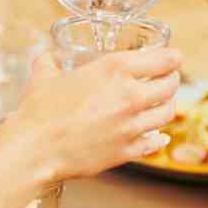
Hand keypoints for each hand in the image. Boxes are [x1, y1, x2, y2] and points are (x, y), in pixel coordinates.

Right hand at [5, 47, 181, 185]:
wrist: (35, 148)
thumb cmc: (38, 111)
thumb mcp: (43, 76)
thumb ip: (49, 62)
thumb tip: (47, 57)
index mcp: (113, 70)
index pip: (164, 58)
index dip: (171, 57)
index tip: (170, 58)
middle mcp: (130, 96)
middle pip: (170, 84)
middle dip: (170, 79)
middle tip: (165, 79)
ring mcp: (131, 125)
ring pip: (167, 113)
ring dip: (166, 106)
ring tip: (159, 104)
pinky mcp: (128, 150)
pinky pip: (155, 142)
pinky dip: (158, 137)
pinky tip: (156, 135)